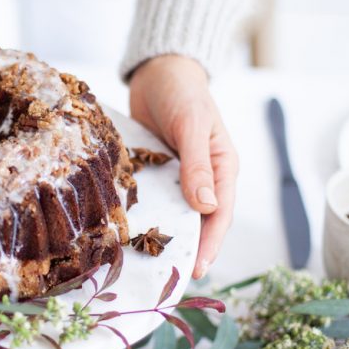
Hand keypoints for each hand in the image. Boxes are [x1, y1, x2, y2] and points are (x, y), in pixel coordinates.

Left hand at [128, 55, 237, 278]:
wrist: (159, 71)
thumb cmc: (183, 93)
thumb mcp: (192, 125)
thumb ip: (198, 163)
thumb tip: (206, 206)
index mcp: (222, 168)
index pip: (220, 215)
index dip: (210, 244)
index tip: (198, 269)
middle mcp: (202, 177)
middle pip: (198, 222)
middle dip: (186, 249)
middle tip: (168, 277)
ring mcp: (178, 176)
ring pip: (173, 214)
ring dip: (163, 236)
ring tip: (146, 264)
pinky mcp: (155, 172)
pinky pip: (151, 199)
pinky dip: (143, 215)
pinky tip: (125, 233)